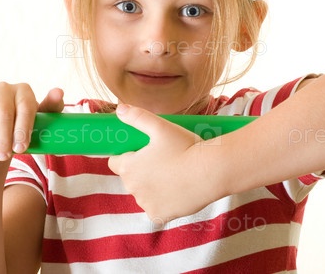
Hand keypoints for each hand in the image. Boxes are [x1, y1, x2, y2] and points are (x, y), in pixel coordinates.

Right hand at [0, 83, 64, 163]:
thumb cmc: (16, 131)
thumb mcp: (36, 124)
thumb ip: (50, 109)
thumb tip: (59, 91)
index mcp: (24, 92)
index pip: (26, 108)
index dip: (23, 128)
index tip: (20, 148)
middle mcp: (4, 87)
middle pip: (4, 112)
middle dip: (3, 137)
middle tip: (2, 156)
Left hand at [107, 104, 226, 223]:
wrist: (210, 172)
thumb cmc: (184, 147)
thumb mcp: (160, 126)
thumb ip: (137, 117)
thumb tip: (119, 109)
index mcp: (129, 167)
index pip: (115, 162)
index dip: (126, 156)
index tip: (140, 152)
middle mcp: (133, 189)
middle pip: (130, 178)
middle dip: (140, 170)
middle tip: (161, 159)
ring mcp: (146, 204)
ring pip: (143, 194)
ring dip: (151, 186)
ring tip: (171, 174)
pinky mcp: (160, 216)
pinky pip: (156, 208)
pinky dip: (162, 202)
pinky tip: (175, 191)